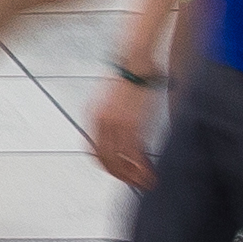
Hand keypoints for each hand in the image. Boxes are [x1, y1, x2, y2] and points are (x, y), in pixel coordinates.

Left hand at [88, 66, 165, 189]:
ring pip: (120, 163)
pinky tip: (149, 174)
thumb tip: (119, 134)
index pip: (94, 151)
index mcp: (92, 116)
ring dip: (132, 176)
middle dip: (120, 175)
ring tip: (144, 182)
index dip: (106, 165)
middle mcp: (100, 124)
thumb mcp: (111, 98)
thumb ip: (111, 118)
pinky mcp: (132, 125)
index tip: (117, 171)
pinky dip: (142, 169)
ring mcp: (115, 126)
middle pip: (105, 161)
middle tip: (133, 182)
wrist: (134, 59)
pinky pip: (134, 156)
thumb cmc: (127, 74)